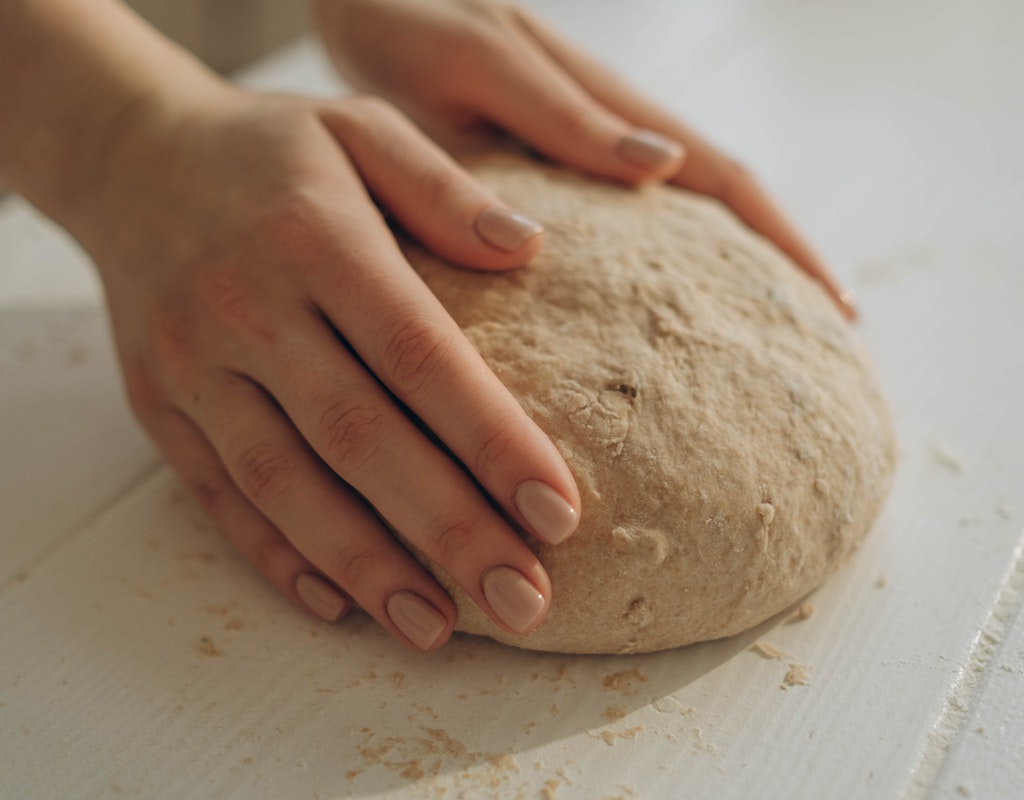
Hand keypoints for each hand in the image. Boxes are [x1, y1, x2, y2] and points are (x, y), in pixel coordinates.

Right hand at [76, 83, 580, 650]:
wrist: (130, 157)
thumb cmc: (274, 150)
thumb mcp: (360, 126)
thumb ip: (442, 187)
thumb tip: (529, 248)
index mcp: (316, 237)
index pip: (420, 354)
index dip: (491, 439)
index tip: (559, 512)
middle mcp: (247, 308)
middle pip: (358, 438)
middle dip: (446, 529)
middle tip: (523, 601)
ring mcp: (193, 364)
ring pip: (284, 485)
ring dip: (366, 565)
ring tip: (439, 629)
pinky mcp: (159, 405)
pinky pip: (217, 495)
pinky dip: (277, 556)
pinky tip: (339, 604)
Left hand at [314, 0, 856, 318]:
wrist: (365, 1)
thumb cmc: (412, 25)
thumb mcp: (482, 64)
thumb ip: (562, 113)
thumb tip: (664, 166)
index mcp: (610, 111)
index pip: (725, 180)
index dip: (783, 242)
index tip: (833, 310)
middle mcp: (613, 132)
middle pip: (722, 202)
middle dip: (778, 267)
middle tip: (820, 345)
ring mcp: (587, 147)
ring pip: (678, 215)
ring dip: (730, 269)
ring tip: (760, 342)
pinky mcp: (553, 160)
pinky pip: (622, 220)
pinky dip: (657, 262)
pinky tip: (652, 309)